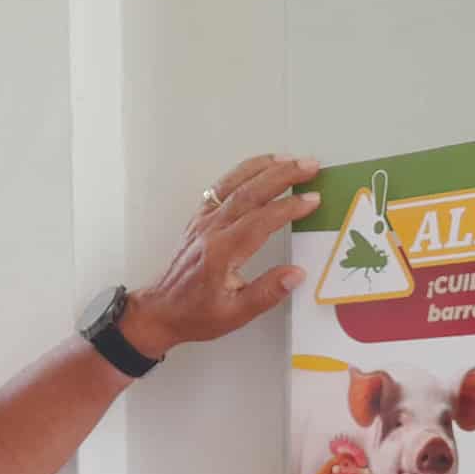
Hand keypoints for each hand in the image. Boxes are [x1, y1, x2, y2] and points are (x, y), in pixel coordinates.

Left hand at [123, 154, 321, 358]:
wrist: (161, 310)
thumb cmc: (198, 314)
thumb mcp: (235, 314)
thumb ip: (267, 293)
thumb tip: (297, 274)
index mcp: (223, 252)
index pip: (262, 220)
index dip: (290, 207)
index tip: (313, 199)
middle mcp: (212, 229)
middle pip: (250, 192)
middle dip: (283, 175)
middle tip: (310, 165)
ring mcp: (203, 220)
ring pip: (235, 183)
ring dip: (264, 167)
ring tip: (290, 158)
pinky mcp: (199, 217)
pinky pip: (221, 187)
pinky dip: (242, 172)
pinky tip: (259, 167)